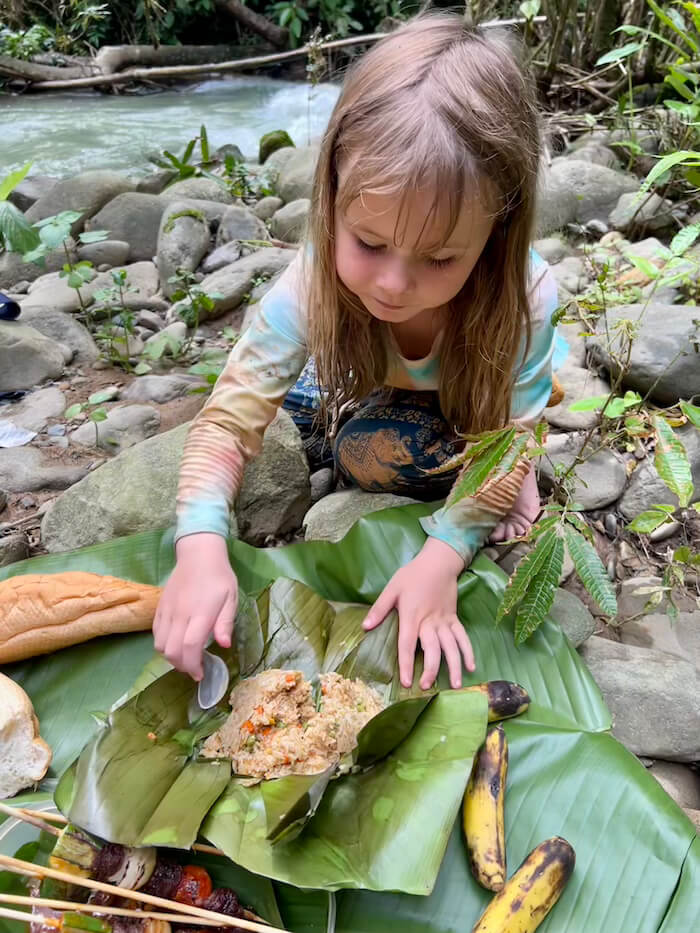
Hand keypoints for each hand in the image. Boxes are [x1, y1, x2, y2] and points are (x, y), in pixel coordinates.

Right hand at [153, 533, 237, 680]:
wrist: (198, 554)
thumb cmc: (219, 577)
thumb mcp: (231, 598)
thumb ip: (225, 623)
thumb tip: (224, 645)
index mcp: (200, 613)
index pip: (190, 647)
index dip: (193, 665)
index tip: (201, 674)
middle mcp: (180, 614)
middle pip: (172, 651)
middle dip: (183, 666)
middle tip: (195, 668)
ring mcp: (167, 611)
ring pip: (160, 645)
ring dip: (171, 658)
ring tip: (186, 657)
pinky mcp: (159, 607)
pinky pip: (155, 633)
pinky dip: (163, 645)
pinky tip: (176, 643)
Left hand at [363, 537, 474, 690]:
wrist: (438, 562)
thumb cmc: (412, 575)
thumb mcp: (392, 588)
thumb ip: (379, 609)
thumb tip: (365, 627)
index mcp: (411, 615)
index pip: (407, 644)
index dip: (406, 664)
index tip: (407, 682)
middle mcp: (429, 621)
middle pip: (432, 649)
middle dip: (431, 670)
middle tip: (426, 687)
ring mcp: (444, 620)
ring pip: (452, 646)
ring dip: (455, 666)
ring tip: (456, 686)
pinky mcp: (454, 618)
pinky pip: (463, 637)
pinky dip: (468, 651)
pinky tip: (471, 667)